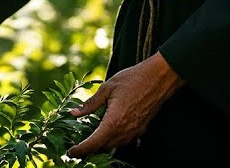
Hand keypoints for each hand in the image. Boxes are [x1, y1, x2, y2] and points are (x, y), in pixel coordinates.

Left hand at [66, 53, 182, 157]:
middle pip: (103, 147)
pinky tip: (110, 129)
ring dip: (103, 143)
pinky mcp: (141, 129)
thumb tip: (74, 113)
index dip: (80, 150)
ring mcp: (134, 131)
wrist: (158, 78)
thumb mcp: (107, 88)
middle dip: (90, 147)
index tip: (71, 152)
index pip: (94, 143)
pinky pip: (125, 139)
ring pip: (115, 145)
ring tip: (92, 136)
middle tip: (78, 143)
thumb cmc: (132, 79)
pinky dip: (115, 138)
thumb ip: (90, 104)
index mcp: (113, 121)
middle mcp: (124, 131)